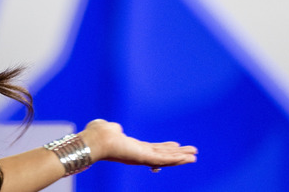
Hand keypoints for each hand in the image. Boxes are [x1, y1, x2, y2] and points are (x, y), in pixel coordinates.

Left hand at [79, 119, 196, 169]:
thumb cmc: (96, 134)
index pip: (152, 148)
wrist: (94, 140)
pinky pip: (163, 160)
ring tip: (194, 156)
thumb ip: (114, 129)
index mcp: (132, 147)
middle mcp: (138, 154)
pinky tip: (187, 158)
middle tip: (193, 153)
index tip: (177, 145)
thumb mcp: (109, 129)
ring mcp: (142, 157)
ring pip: (166, 158)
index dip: (165, 147)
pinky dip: (175, 159)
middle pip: (163, 154)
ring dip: (181, 157)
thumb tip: (116, 128)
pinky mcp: (143, 158)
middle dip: (178, 154)